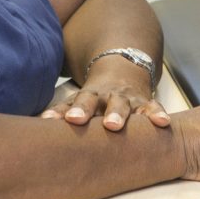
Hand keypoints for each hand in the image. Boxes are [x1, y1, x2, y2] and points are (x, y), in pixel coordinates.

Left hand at [40, 56, 170, 130]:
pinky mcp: (145, 102)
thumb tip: (37, 126)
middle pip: (99, 101)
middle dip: (94, 111)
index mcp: (89, 96)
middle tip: (93, 123)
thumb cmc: (96, 97)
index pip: (77, 102)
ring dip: (120, 114)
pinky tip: (162, 122)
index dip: (71, 110)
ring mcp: (127, 98)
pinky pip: (153, 107)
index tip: (63, 120)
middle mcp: (107, 95)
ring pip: (125, 105)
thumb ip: (60, 113)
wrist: (123, 72)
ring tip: (116, 126)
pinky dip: (157, 114)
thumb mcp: (79, 101)